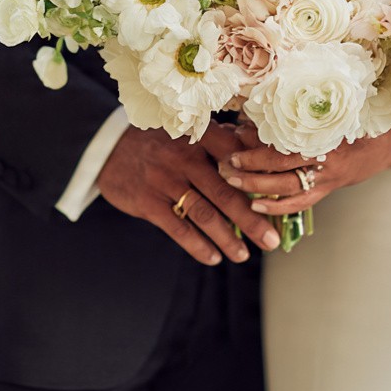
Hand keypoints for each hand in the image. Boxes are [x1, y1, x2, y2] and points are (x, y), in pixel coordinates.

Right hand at [96, 124, 283, 265]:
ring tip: (243, 256)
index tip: (280, 200)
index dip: (260, 179)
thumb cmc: (160, 143)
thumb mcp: (187, 132)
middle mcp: (184, 157)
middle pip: (226, 192)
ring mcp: (165, 180)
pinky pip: (178, 228)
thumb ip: (221, 142)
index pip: (238, 158)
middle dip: (251, 220)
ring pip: (204, 214)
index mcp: (200, 137)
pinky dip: (197, 245)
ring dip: (227, 238)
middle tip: (271, 240)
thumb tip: (262, 157)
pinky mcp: (148, 202)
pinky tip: (212, 258)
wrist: (109, 148)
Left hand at [219, 124, 390, 215]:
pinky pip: (299, 203)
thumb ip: (300, 110)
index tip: (236, 132)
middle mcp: (325, 156)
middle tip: (226, 163)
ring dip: (256, 185)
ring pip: (287, 186)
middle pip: (281, 163)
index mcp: (325, 131)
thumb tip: (257, 109)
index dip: (260, 138)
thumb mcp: (333, 110)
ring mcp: (326, 177)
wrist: (387, 146)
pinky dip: (277, 207)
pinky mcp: (327, 190)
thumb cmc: (356, 121)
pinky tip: (255, 206)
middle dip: (250, 164)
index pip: (286, 138)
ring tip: (231, 181)